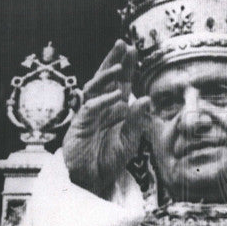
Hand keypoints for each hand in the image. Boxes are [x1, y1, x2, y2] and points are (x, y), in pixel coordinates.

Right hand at [61, 40, 148, 197]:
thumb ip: (137, 121)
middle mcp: (100, 108)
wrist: (93, 181)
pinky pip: (90, 109)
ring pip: (94, 89)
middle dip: (113, 61)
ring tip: (118, 67)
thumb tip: (147, 98)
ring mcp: (88, 115)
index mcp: (114, 109)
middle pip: (105, 79)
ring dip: (105, 77)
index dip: (126, 66)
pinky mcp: (79, 126)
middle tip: (122, 44)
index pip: (120, 83)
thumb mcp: (130, 141)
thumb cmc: (109, 160)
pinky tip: (114, 97)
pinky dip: (102, 102)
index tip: (133, 49)